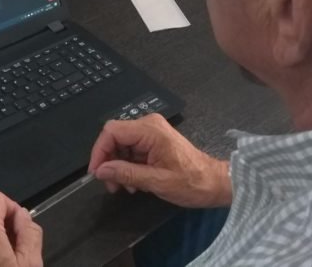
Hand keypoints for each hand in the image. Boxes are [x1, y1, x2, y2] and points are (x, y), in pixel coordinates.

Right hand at [88, 113, 230, 207]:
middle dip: (109, 161)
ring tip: (126, 187)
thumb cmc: (191, 182)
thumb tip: (101, 170)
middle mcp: (149, 125)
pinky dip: (128, 165)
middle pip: (115, 137)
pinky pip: (132, 149)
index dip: (99, 151)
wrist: (214, 182)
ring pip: (121, 144)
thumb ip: (126, 173)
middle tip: (112, 185)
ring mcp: (152, 132)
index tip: (97, 173)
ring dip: (119, 166)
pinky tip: (135, 182)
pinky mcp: (154, 140)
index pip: (112, 131)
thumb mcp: (156, 181)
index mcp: (150, 130)